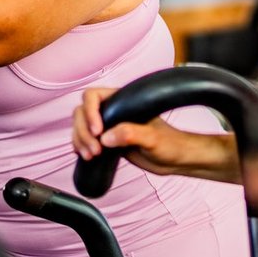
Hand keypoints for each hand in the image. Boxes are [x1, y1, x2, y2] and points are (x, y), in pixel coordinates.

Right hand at [72, 86, 240, 182]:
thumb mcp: (153, 139)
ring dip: (80, 140)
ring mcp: (110, 126)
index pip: (93, 96)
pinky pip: (87, 140)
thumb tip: (107, 137)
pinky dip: (81, 146)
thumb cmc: (172, 144)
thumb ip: (132, 134)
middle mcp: (114, 111)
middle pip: (82, 112)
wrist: (177, 160)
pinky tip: (85, 156)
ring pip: (82, 126)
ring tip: (90, 156)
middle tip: (94, 149)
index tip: (98, 131)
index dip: (90, 112)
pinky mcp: (109, 141)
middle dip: (83, 130)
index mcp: (124, 101)